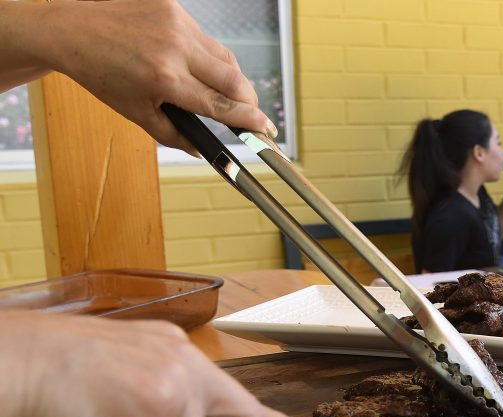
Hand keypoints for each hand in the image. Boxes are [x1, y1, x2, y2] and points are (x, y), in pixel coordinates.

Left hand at [44, 0, 275, 152]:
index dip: (249, 120)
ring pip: (224, 56)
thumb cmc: (101, 74)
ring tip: (221, 91)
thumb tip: (205, 151)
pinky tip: (190, 61)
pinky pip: (204, 37)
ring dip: (230, 78)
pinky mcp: (172, 6)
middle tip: (253, 114)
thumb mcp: (136, 113)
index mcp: (165, 79)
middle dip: (249, 100)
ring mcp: (176, 23)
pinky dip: (204, 55)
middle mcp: (175, 48)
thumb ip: (175, 135)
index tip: (266, 130)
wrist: (70, 30)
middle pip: (235, 79)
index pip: (221, 105)